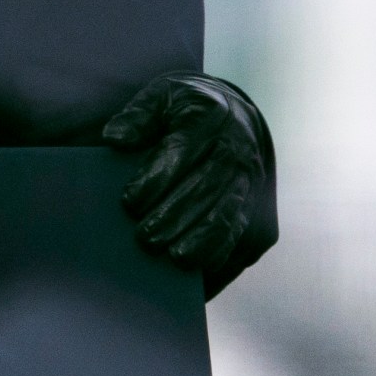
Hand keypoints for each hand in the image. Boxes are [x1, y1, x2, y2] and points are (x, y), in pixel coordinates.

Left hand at [102, 72, 267, 275]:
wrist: (237, 119)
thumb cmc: (187, 110)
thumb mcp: (161, 96)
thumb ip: (137, 115)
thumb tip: (115, 138)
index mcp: (210, 117)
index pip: (182, 150)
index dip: (156, 178)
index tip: (129, 201)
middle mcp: (238, 151)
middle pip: (207, 189)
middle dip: (175, 217)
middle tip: (145, 239)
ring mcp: (253, 184)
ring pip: (230, 219)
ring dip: (203, 243)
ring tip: (176, 259)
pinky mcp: (260, 214)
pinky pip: (241, 242)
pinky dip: (220, 261)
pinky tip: (196, 278)